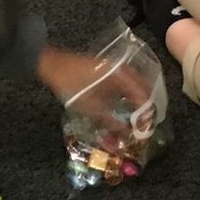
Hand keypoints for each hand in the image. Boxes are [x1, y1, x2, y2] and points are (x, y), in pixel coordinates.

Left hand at [36, 45, 152, 124]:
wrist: (53, 65)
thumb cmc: (71, 86)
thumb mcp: (92, 108)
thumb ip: (112, 122)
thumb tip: (127, 134)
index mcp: (122, 76)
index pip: (143, 96)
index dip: (146, 115)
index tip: (146, 129)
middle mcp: (123, 69)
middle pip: (144, 89)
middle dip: (146, 107)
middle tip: (144, 125)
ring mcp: (115, 67)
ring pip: (136, 85)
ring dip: (139, 101)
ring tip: (138, 118)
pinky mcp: (108, 69)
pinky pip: (127, 82)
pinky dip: (130, 94)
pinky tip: (126, 105)